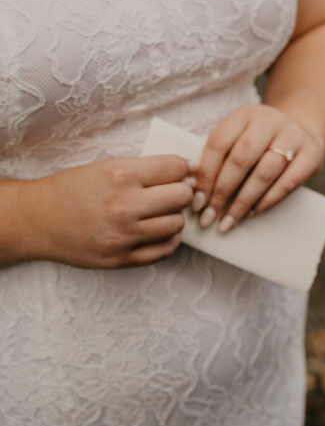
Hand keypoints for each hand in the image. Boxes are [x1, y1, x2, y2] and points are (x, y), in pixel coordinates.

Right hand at [19, 156, 193, 267]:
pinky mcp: (121, 259)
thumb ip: (146, 169)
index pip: (176, 168)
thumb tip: (186, 170)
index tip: (180, 172)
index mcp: (121, 176)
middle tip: (170, 193)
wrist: (36, 220)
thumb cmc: (73, 190)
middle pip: (183, 196)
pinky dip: (168, 239)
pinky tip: (157, 231)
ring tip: (159, 213)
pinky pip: (165, 250)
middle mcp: (124, 206)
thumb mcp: (107, 167)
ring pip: (177, 224)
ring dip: (173, 217)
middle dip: (181, 192)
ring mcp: (123, 235)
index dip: (182, 169)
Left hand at [192, 103, 324, 232]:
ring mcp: (294, 136)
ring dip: (243, 202)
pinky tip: (253, 213)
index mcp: (245, 114)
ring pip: (264, 173)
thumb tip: (197, 194)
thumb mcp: (241, 136)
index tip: (196, 202)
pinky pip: (288, 182)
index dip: (205, 175)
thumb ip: (221, 157)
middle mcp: (270, 120)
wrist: (303, 130)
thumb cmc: (261, 142)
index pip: (218, 143)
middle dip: (222, 192)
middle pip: (241, 158)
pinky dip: (268, 201)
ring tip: (228, 221)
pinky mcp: (312, 154)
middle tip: (209, 216)